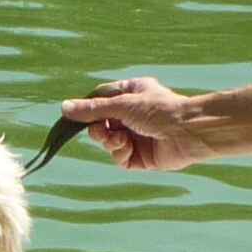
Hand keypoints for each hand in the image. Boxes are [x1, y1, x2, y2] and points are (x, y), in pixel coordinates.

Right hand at [57, 77, 195, 171]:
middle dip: (97, 128)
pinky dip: (119, 153)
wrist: (188, 132)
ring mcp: (137, 136)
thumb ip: (92, 109)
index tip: (76, 115)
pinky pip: (120, 157)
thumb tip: (63, 107)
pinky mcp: (142, 157)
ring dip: (109, 141)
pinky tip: (127, 147)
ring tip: (118, 139)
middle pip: (101, 123)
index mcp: (131, 94)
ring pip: (108, 142)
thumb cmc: (159, 110)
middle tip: (101, 130)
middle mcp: (133, 115)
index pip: (101, 100)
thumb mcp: (122, 105)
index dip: (89, 109)